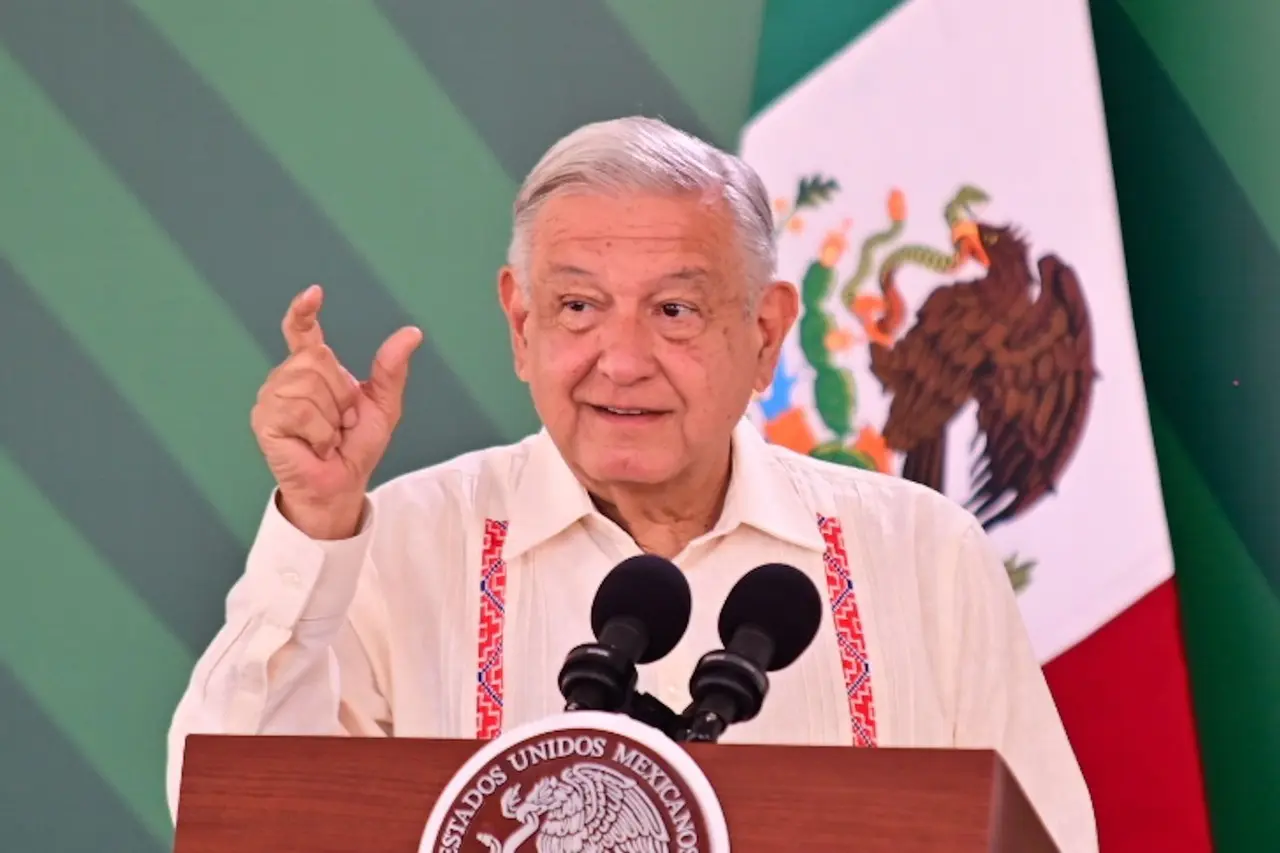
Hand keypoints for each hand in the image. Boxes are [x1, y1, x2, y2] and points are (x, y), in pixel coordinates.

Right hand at [250, 285, 422, 538]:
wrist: (342, 485)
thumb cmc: (356, 446)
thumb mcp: (383, 405)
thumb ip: (391, 368)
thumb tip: (412, 332)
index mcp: (312, 369)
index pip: (302, 331)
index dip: (304, 311)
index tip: (315, 293)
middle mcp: (287, 377)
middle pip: (317, 359)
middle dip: (341, 394)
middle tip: (340, 422)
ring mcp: (272, 397)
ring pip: (308, 384)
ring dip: (330, 417)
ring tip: (326, 436)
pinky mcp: (264, 420)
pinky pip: (298, 410)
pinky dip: (318, 432)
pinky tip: (314, 446)